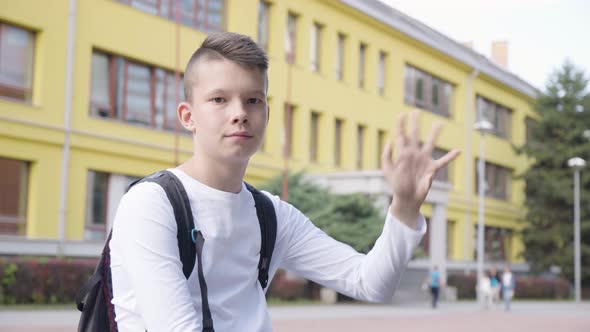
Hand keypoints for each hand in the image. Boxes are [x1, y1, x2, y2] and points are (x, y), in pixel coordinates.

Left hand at [381, 110, 459, 227]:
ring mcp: (423, 161)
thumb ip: (387, 156)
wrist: (407, 198)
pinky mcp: (432, 170)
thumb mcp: (387, 170)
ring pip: (430, 144)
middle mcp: (414, 154)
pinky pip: (443, 162)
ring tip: (439, 123)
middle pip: (415, 135)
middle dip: (415, 123)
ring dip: (435, 134)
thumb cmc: (396, 185)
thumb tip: (390, 141)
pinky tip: (458, 151)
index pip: (401, 136)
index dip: (400, 125)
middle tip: (416, 111)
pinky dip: (451, 157)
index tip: (401, 114)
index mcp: (403, 154)